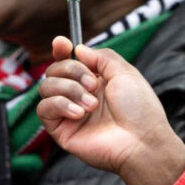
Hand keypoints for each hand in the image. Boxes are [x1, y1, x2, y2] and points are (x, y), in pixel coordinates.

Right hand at [37, 37, 184, 184]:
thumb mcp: (124, 72)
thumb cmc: (139, 109)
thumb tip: (78, 49)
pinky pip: (43, 109)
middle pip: (53, 70)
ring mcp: (68, 113)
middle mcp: (79, 95)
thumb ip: (101, 57)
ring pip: (46, 87)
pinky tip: (79, 113)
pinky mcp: (60, 130)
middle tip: (94, 85)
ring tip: (92, 105)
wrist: (140, 141)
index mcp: (94, 81)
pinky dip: (60, 104)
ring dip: (69, 89)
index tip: (62, 43)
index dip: (60, 50)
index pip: (67, 61)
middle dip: (72, 71)